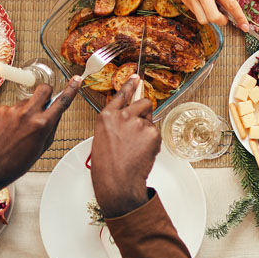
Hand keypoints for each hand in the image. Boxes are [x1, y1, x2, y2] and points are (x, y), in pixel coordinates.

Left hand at [0, 77, 81, 198]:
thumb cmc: (20, 159)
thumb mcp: (44, 144)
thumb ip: (52, 125)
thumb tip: (56, 111)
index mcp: (43, 124)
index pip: (62, 101)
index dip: (71, 89)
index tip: (76, 79)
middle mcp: (28, 114)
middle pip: (43, 89)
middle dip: (46, 93)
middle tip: (43, 102)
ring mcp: (13, 111)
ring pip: (26, 101)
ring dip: (26, 110)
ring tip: (19, 128)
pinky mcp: (0, 110)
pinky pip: (12, 108)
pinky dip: (12, 115)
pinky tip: (9, 128)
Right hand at [90, 88, 158, 217]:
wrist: (117, 180)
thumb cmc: (107, 164)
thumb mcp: (103, 136)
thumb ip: (115, 122)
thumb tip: (127, 117)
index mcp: (107, 116)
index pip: (121, 94)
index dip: (130, 85)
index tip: (136, 77)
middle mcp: (123, 115)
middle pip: (143, 102)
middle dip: (145, 111)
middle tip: (140, 125)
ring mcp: (138, 123)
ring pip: (150, 119)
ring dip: (147, 129)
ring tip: (135, 146)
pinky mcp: (152, 132)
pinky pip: (155, 133)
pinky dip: (152, 141)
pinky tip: (141, 151)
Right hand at [170, 0, 248, 29]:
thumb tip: (226, 4)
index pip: (230, 4)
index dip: (239, 17)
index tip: (245, 27)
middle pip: (214, 18)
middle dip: (222, 21)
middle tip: (225, 17)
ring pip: (202, 19)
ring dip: (210, 18)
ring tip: (212, 8)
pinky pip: (193, 11)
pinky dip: (201, 11)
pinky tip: (202, 2)